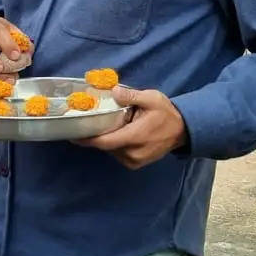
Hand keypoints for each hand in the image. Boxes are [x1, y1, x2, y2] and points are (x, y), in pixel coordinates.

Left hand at [73, 87, 187, 169]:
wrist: (183, 130)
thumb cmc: (166, 113)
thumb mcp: (151, 99)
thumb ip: (131, 96)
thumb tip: (114, 92)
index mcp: (134, 137)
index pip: (104, 142)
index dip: (86, 139)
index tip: (72, 134)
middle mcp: (132, 153)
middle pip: (105, 146)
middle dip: (96, 134)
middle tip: (88, 122)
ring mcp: (134, 161)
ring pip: (111, 150)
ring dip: (107, 139)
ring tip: (107, 125)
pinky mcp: (136, 163)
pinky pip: (118, 154)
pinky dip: (114, 144)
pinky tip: (118, 133)